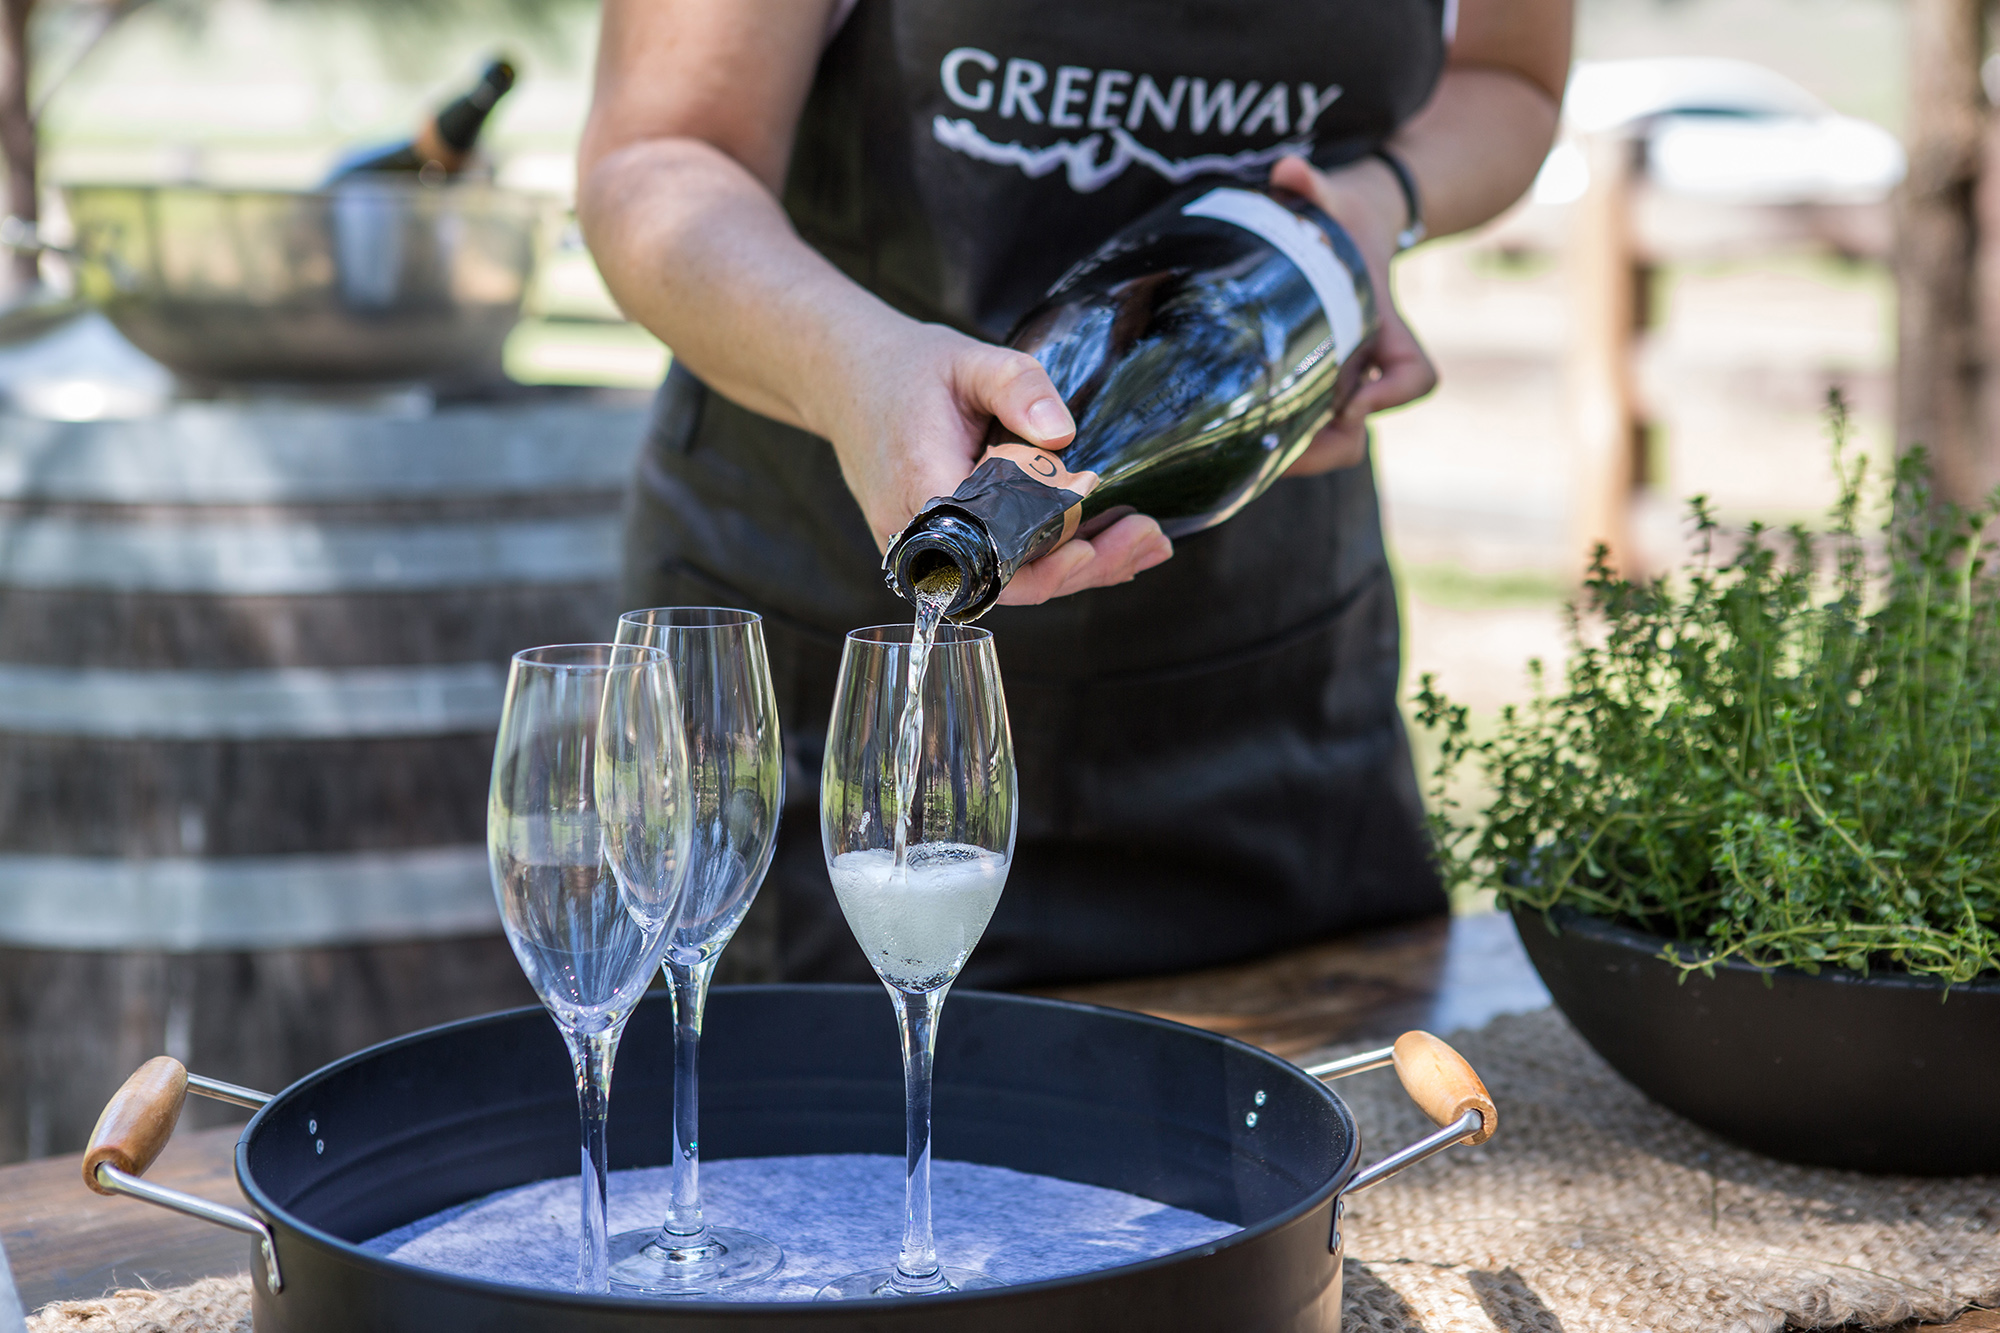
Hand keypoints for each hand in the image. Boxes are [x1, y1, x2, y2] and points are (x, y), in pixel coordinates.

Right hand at [819, 317, 1172, 604]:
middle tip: (1150, 539)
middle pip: (1009, 581)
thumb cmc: (907, 370)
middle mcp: (919, 535)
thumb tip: (1063, 434)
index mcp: (922, 488)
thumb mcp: (966, 358)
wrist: (848, 381)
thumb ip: (1016, 384)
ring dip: (1080, 567)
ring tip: (1146, 541)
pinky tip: (1106, 547)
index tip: (1095, 547)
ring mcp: (927, 549)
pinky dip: (1053, 559)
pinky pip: (1000, 567)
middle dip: (1085, 569)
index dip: (1044, 565)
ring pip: (1010, 581)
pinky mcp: (943, 547)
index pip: (989, 554)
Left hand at [1269, 154, 1438, 474]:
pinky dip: (1275, 445)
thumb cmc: (1340, 218)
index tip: (1351, 401)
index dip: (1390, 396)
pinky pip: (1302, 435)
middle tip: (1279, 448)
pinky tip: (1232, 445)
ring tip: (1248, 453)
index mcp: (1383, 327)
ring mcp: (1337, 382)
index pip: (1414, 376)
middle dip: (1324, 448)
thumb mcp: (1334, 196)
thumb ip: (1313, 184)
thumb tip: (1288, 171)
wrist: (1341, 231)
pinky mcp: (1306, 389)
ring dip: (1297, 456)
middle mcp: (1366, 365)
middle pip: (1360, 431)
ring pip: (1333, 445)